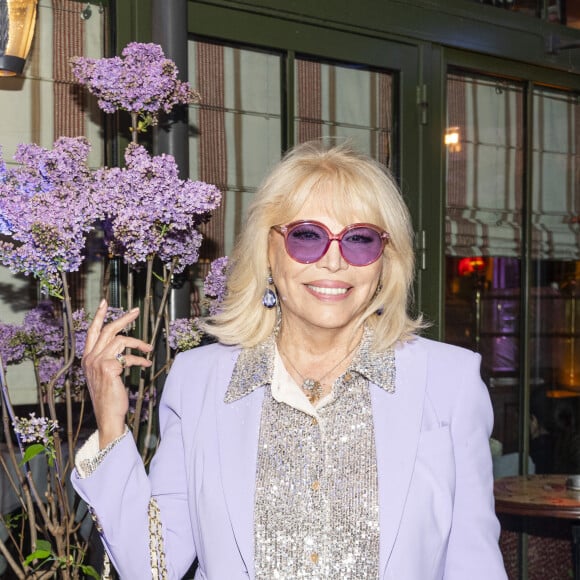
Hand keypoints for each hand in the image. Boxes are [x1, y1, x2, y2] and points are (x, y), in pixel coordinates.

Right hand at [82, 299, 152, 447]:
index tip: (106, 303)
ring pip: (120, 340)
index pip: (92, 332)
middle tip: (135, 311)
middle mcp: (90, 358)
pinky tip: (146, 364)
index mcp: (87, 358)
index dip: (99, 316)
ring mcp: (98, 362)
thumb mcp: (105, 374)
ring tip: (148, 348)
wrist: (108, 416)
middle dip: (123, 318)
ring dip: (138, 343)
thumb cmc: (110, 396)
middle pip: (107, 330)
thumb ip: (110, 359)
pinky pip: (128, 357)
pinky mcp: (109, 368)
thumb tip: (123, 346)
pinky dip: (140, 360)